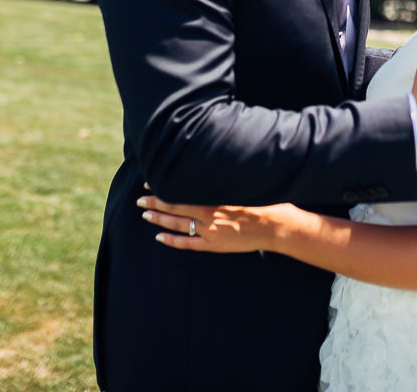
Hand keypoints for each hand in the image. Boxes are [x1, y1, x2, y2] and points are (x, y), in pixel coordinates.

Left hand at [137, 192, 289, 252]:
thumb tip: (206, 170)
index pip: (182, 190)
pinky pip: (188, 244)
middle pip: (176, 206)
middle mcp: (209, 213)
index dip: (165, 187)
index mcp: (215, 196)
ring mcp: (210, 231)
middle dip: (156, 202)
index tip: (151, 181)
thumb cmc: (263, 202)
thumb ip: (222, 181)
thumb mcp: (242, 186)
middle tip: (140, 198)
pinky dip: (172, 241)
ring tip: (145, 214)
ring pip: (178, 224)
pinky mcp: (215, 245)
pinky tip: (159, 238)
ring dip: (160, 219)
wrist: (276, 226)